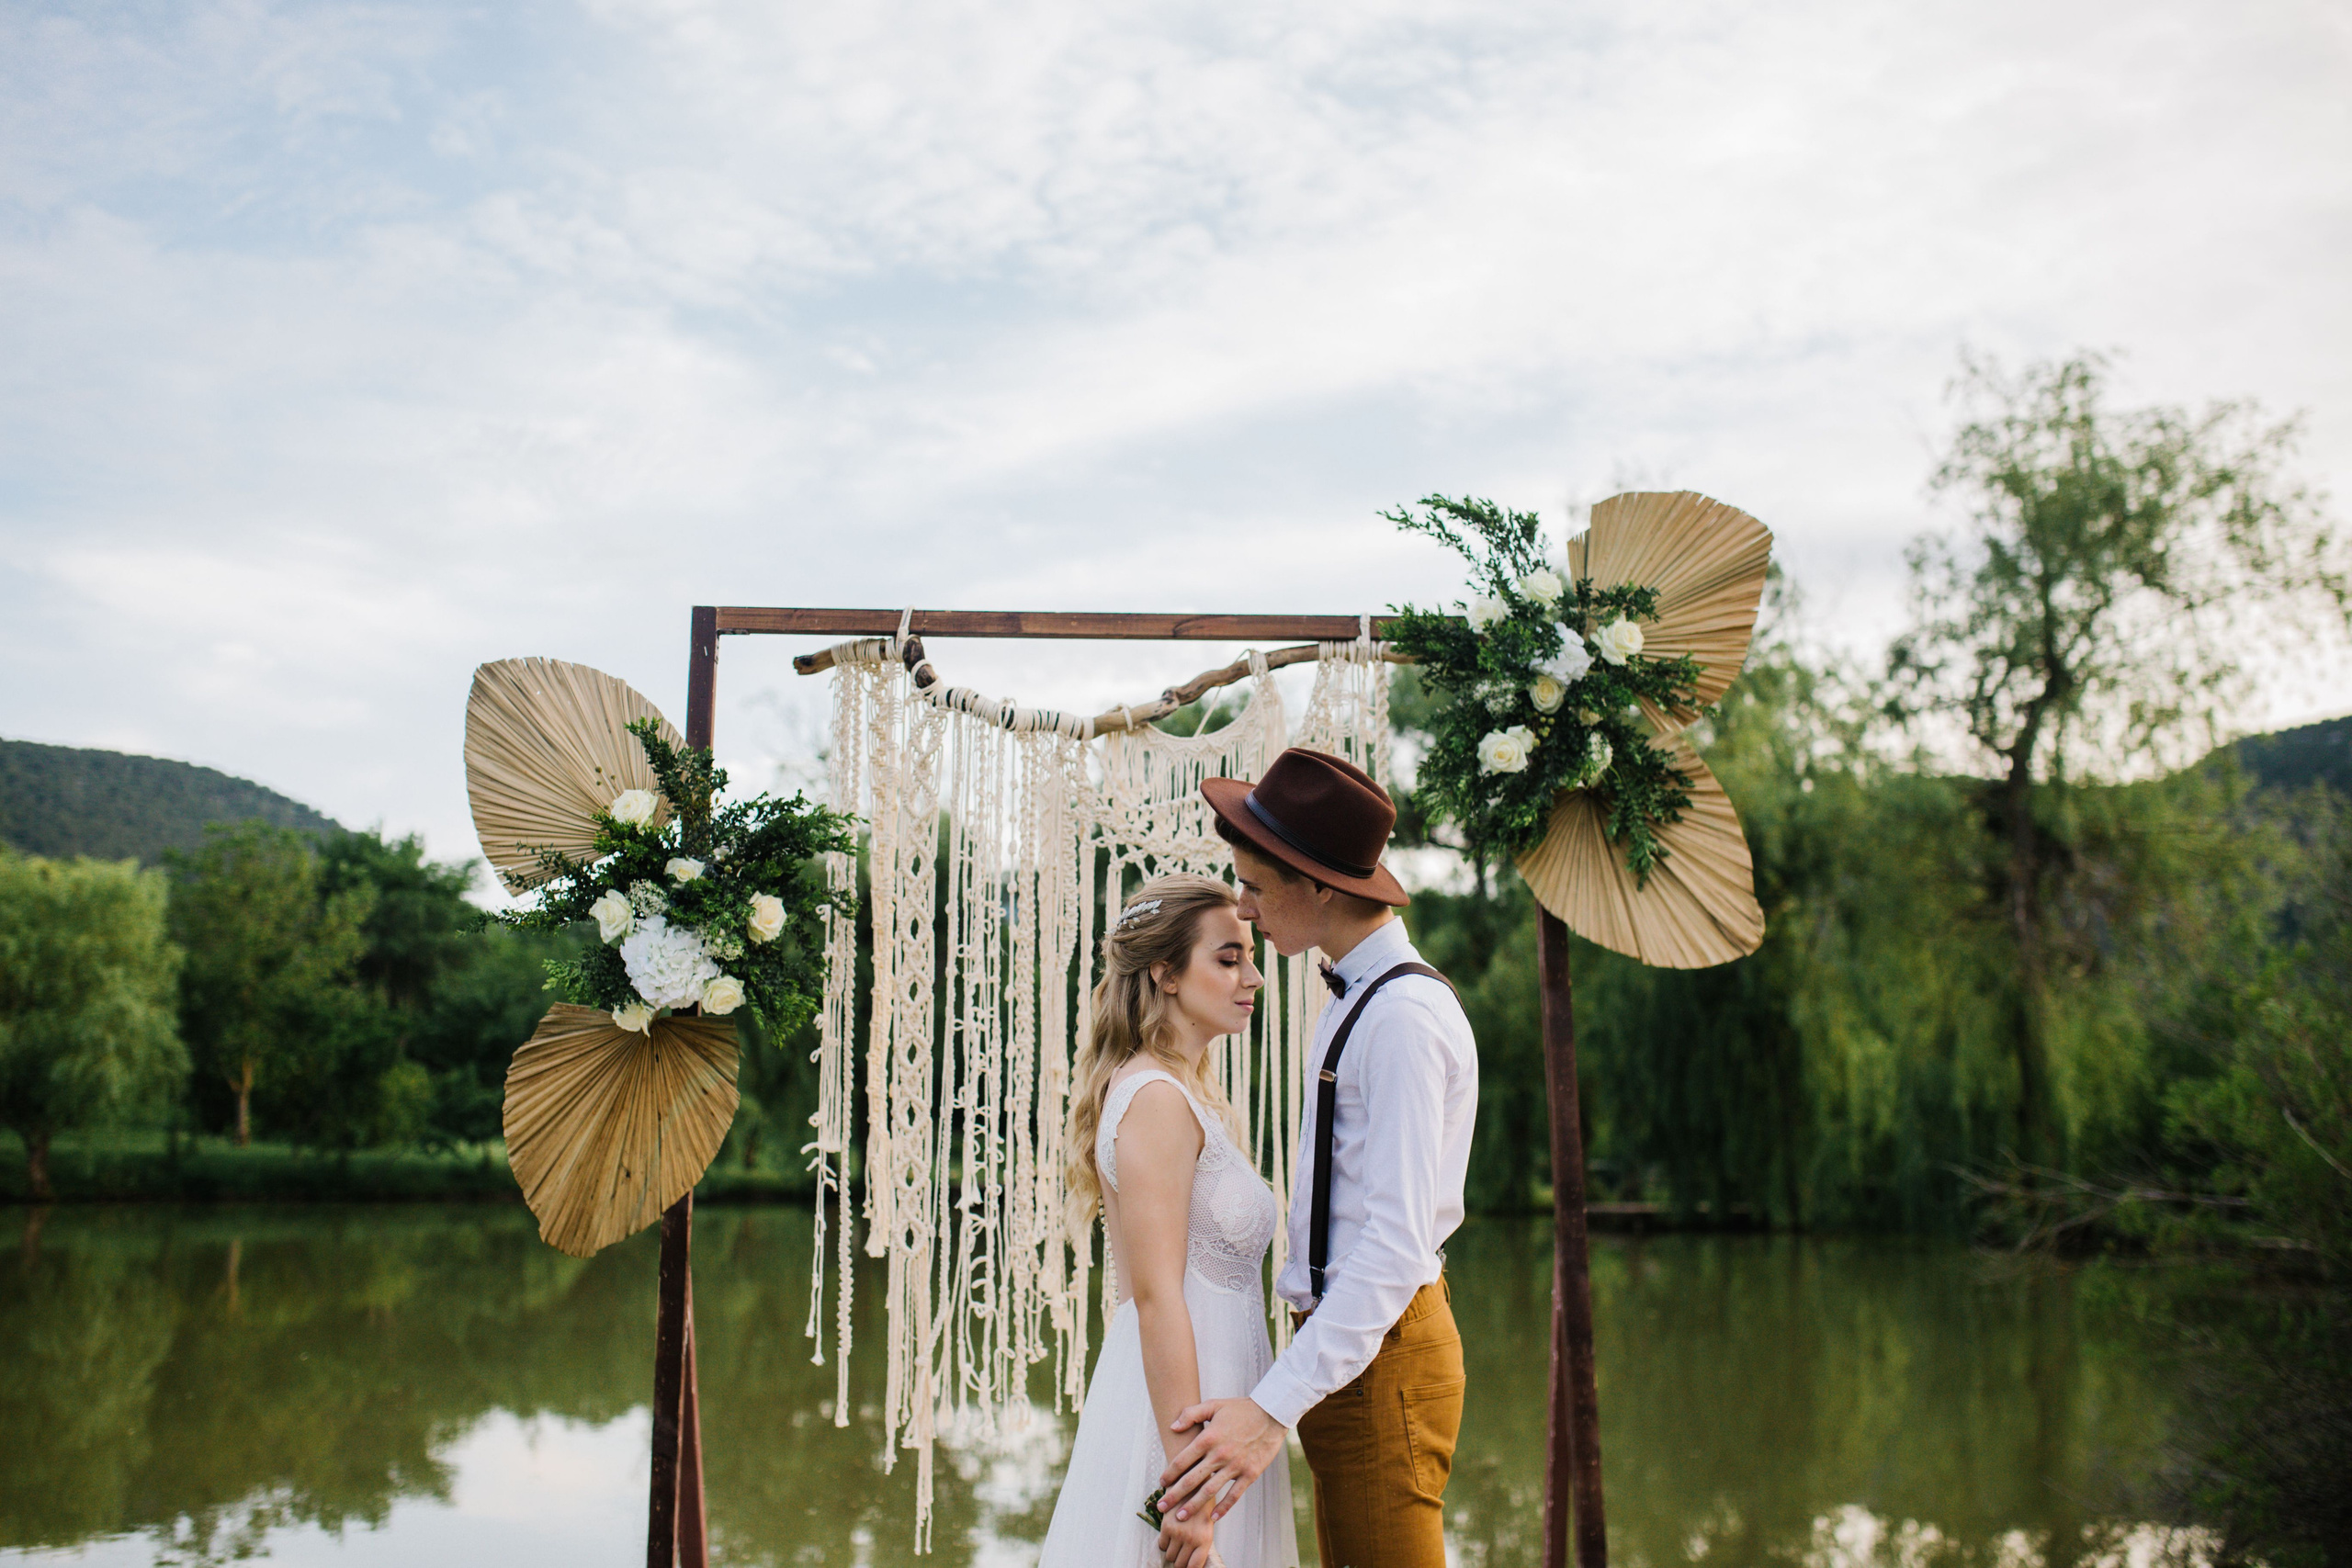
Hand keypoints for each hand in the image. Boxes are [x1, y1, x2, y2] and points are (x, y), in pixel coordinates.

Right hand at [1156, 1508, 1217, 1567]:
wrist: (1193, 1486)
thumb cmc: (1202, 1510)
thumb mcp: (1207, 1529)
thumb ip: (1200, 1547)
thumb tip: (1191, 1566)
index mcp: (1205, 1541)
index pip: (1193, 1567)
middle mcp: (1191, 1539)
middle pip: (1179, 1564)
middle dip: (1179, 1562)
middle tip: (1181, 1556)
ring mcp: (1178, 1533)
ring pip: (1169, 1556)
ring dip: (1172, 1553)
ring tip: (1176, 1543)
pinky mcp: (1166, 1526)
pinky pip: (1162, 1545)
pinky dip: (1165, 1543)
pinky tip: (1170, 1535)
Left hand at [1157, 1396, 1284, 1522]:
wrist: (1271, 1414)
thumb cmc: (1241, 1409)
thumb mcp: (1214, 1405)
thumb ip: (1191, 1414)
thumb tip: (1173, 1427)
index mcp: (1208, 1437)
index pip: (1182, 1460)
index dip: (1170, 1473)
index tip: (1161, 1482)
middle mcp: (1219, 1454)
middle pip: (1192, 1479)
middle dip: (1174, 1495)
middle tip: (1161, 1507)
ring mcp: (1235, 1466)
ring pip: (1210, 1491)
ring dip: (1193, 1506)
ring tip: (1179, 1517)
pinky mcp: (1250, 1474)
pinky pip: (1234, 1495)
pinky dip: (1223, 1508)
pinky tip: (1213, 1517)